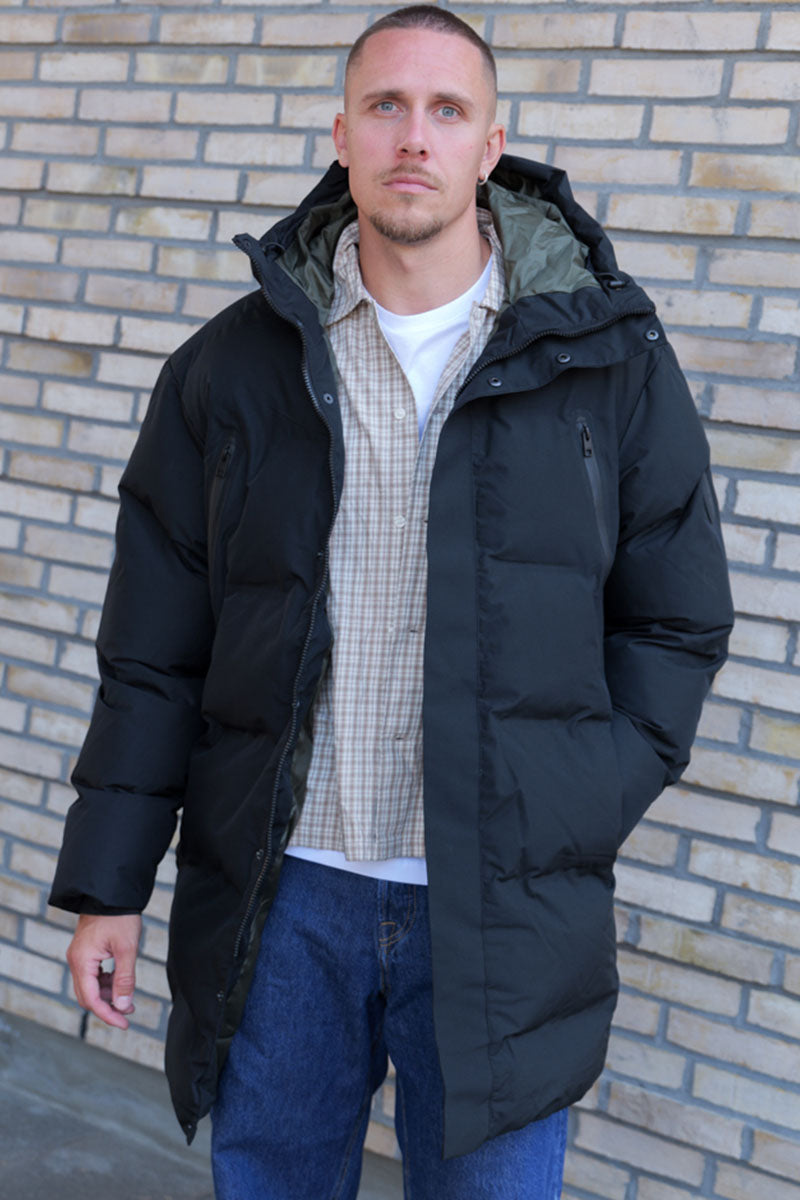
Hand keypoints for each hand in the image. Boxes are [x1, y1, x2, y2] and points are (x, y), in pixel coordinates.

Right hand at [67, 913, 142, 1029]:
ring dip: (108, 996)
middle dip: (108, 1007)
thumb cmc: (119, 917)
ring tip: (129, 1000)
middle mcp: (75, 961)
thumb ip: (125, 979)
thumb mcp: (126, 949)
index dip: (107, 1015)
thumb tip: (123, 1006)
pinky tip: (120, 983)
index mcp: (82, 962)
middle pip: (87, 996)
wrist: (112, 893)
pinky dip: (105, 983)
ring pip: (90, 987)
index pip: (91, 999)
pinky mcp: (85, 952)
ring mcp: (78, 956)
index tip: (124, 1024)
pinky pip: (92, 976)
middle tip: (128, 1014)